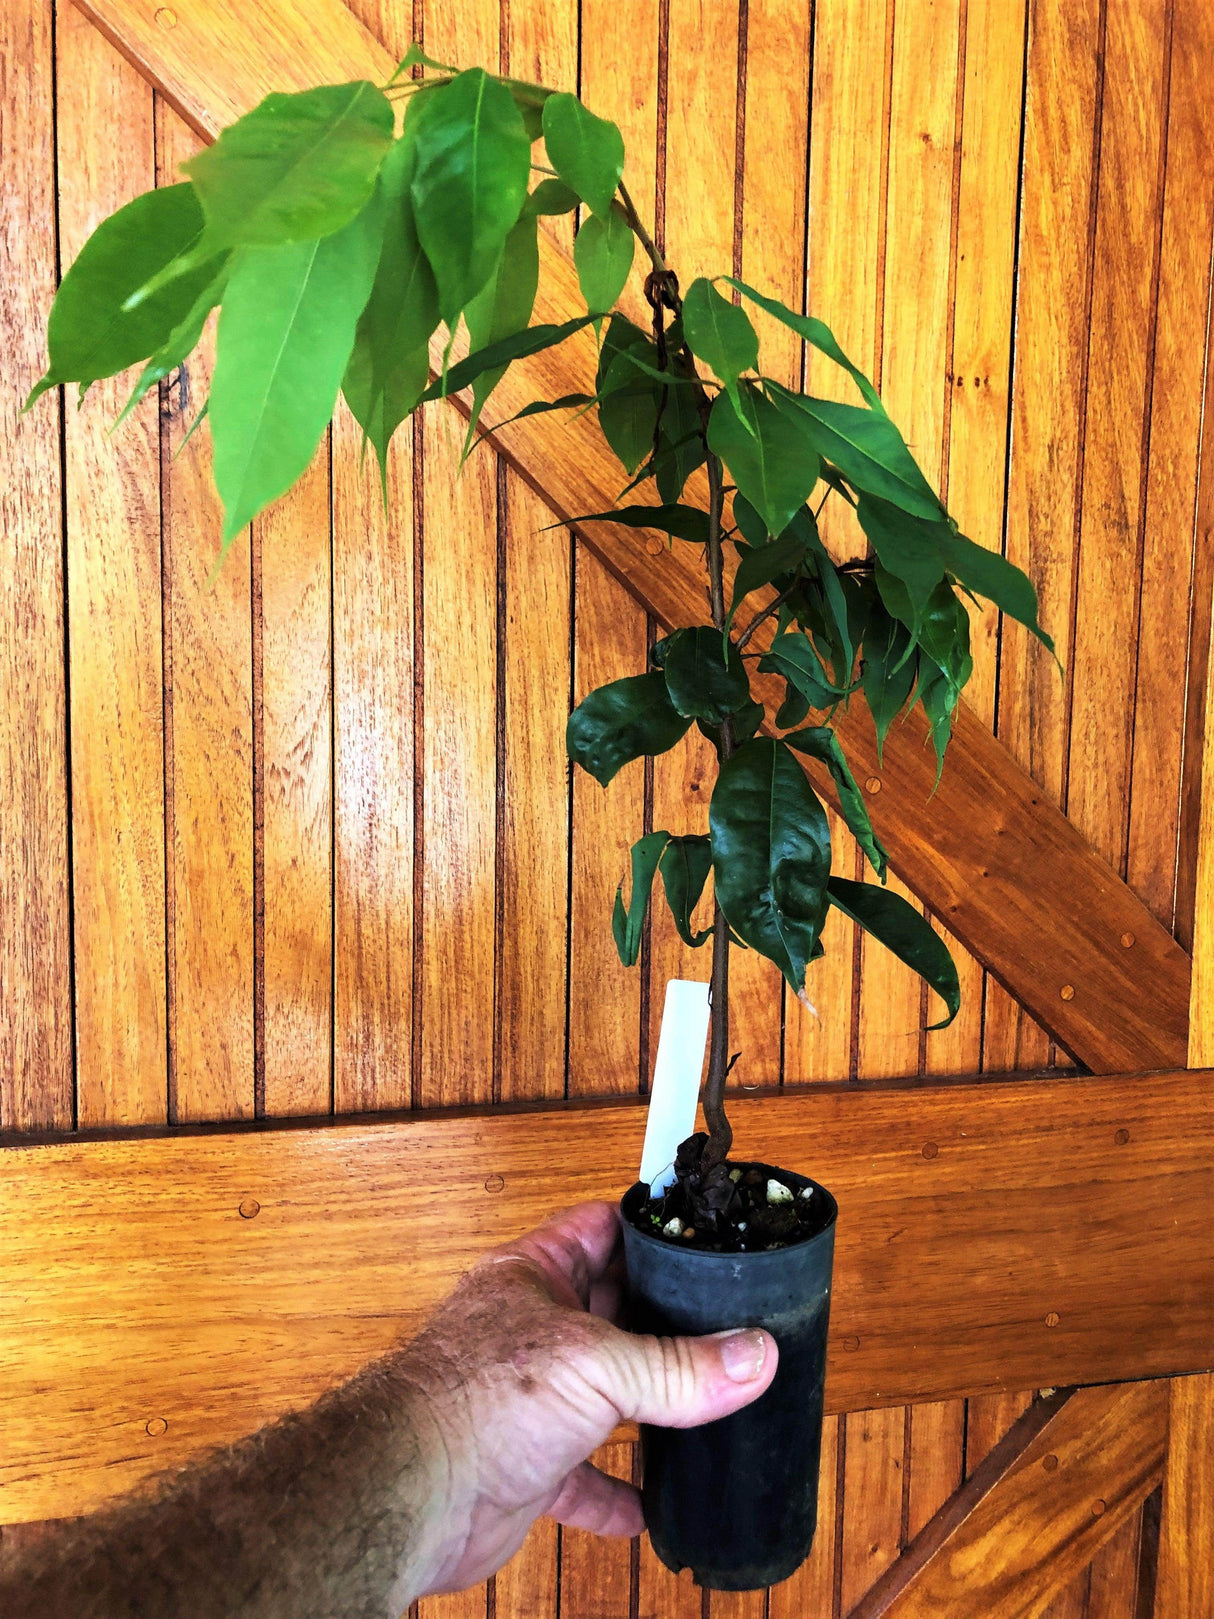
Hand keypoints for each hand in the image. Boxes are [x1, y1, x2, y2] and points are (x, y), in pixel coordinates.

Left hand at [404, 1200, 777, 1596]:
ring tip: (705, 1404)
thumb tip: (753, 1357)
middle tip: (723, 1323)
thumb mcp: (595, 1366)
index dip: (648, 1227)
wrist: (408, 1498)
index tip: (703, 1233)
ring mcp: (528, 1400)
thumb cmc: (470, 1403)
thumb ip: (677, 1368)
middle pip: (611, 1311)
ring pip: (602, 1393)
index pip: (600, 1228)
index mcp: (534, 1277)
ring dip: (647, 1406)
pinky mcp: (526, 1465)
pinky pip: (584, 1477)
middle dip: (661, 1321)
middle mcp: (531, 1332)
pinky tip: (652, 1508)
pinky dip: (619, 1493)